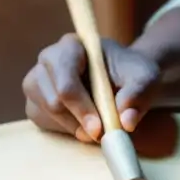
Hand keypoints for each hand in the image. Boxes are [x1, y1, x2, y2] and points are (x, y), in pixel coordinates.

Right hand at [22, 33, 160, 142]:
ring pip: (45, 114)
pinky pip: (43, 122)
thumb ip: (138, 94)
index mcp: (71, 46)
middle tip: (100, 134)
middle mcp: (48, 59)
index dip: (81, 108)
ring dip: (73, 127)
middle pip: (53, 100)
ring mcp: (36, 80)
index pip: (66, 82)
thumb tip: (126, 121)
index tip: (99, 129)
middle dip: (78, 121)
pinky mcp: (35, 101)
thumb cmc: (130, 74)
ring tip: (95, 127)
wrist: (121, 78)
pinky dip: (65, 129)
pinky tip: (82, 123)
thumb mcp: (144, 78)